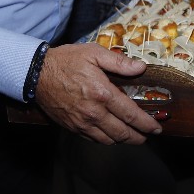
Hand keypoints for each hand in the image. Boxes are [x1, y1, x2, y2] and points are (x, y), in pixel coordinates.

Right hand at [34, 42, 157, 144]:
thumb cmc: (66, 61)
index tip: (156, 127)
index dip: (147, 124)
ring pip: (109, 140)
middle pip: (122, 133)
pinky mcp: (72, 127)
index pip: (131, 115)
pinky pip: (93, 140)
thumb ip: (119, 62)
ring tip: (132, 136)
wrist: (36, 74)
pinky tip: (111, 134)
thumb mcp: (93, 53)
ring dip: (123, 140)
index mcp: (102, 94)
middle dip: (138, 137)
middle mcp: (94, 113)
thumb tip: (140, 68)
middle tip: (147, 136)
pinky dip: (106, 139)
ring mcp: (82, 122)